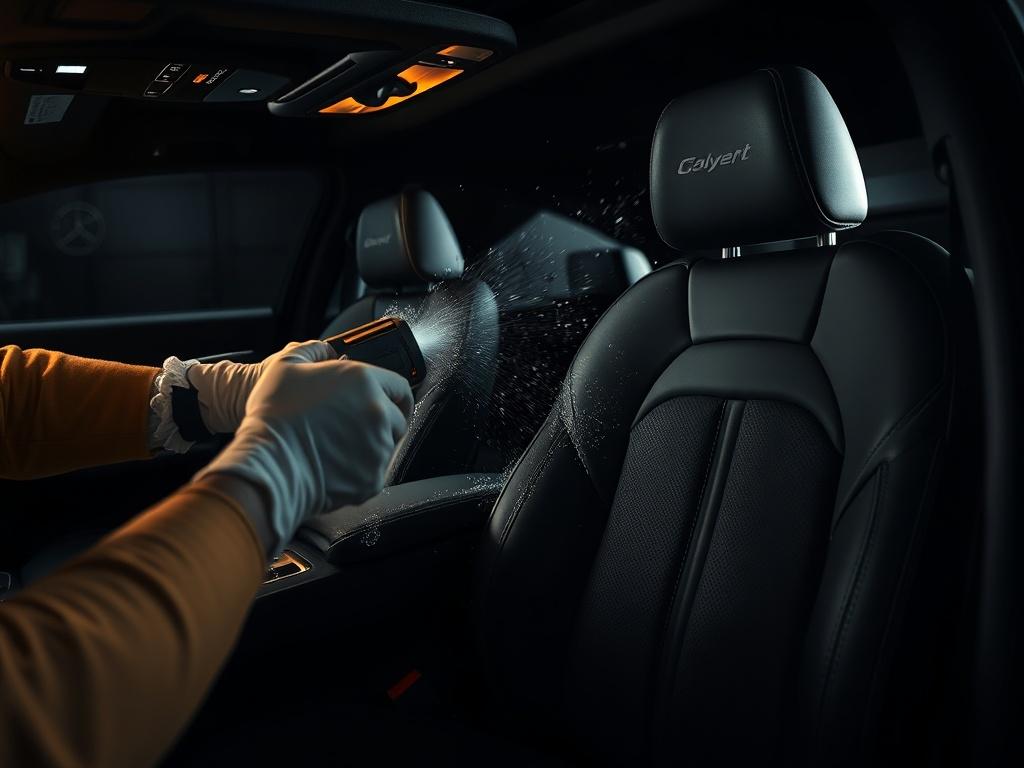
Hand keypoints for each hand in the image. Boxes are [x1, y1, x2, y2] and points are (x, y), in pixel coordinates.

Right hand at [193, 343, 413, 555]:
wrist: (268, 464)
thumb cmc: (274, 416)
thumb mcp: (286, 365)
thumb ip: (313, 350)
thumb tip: (326, 351)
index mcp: (363, 381)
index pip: (400, 386)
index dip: (396, 396)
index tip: (393, 404)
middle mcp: (378, 412)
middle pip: (398, 419)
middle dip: (384, 424)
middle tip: (358, 429)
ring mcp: (378, 447)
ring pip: (387, 447)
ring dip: (371, 447)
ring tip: (340, 449)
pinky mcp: (373, 477)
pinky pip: (375, 473)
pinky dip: (361, 472)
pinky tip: (337, 467)